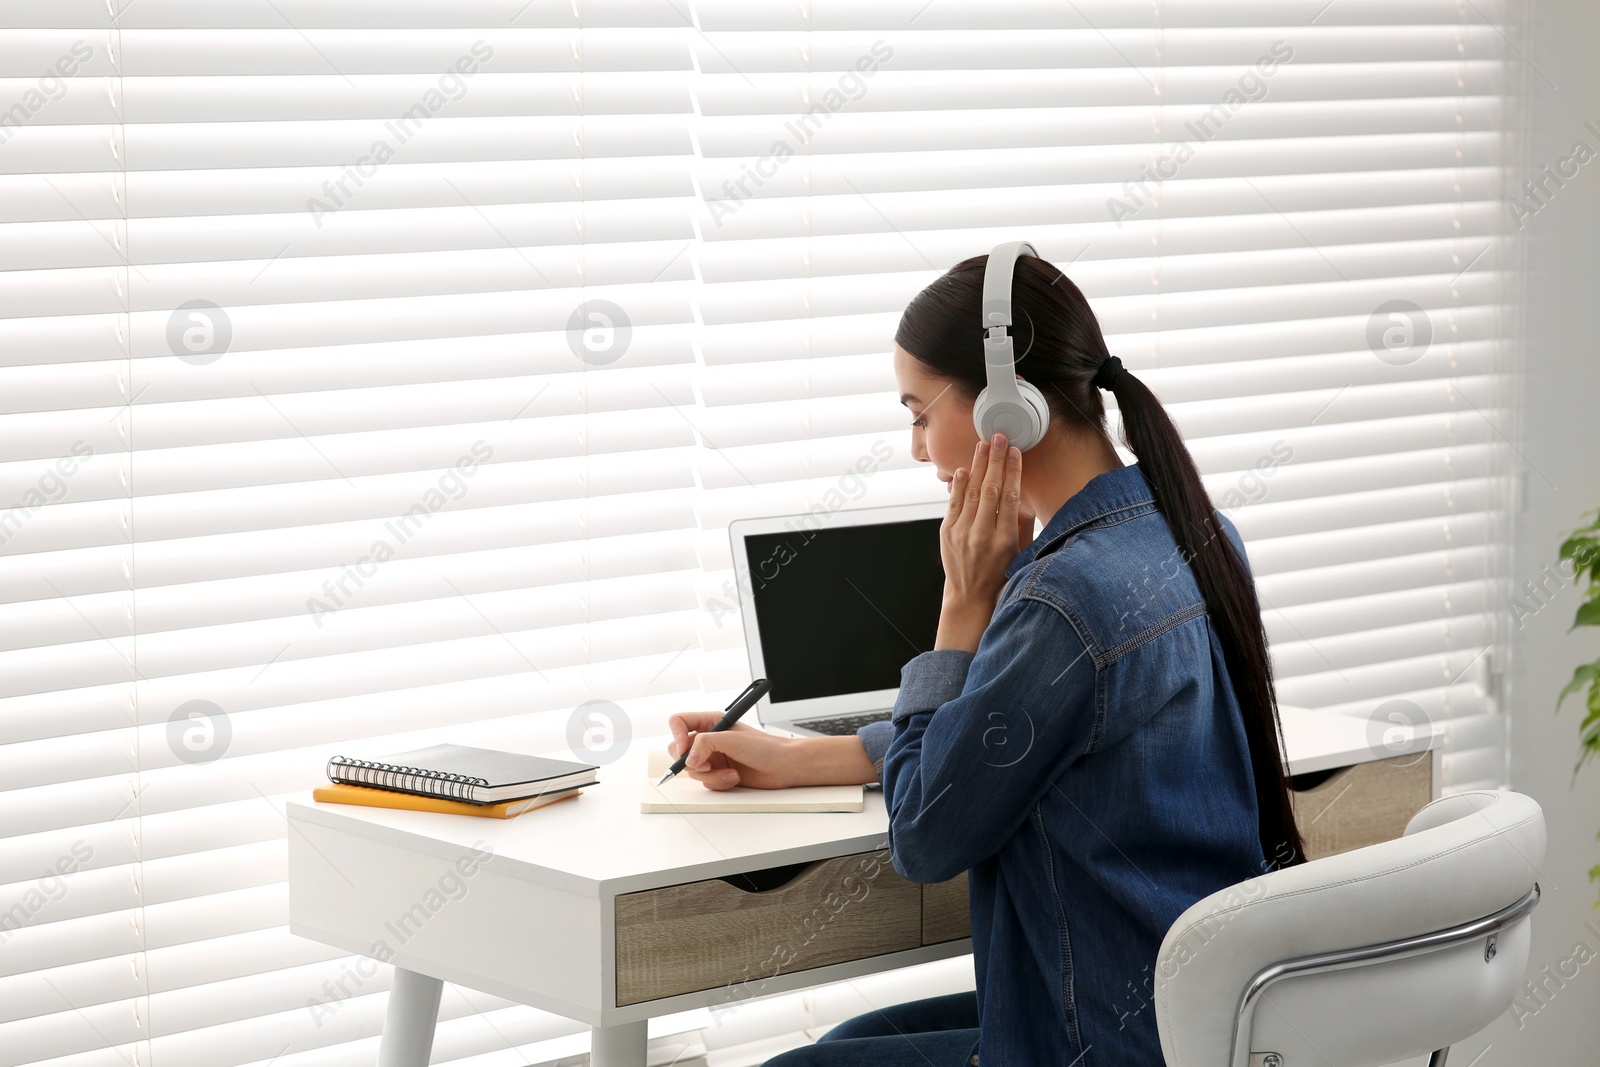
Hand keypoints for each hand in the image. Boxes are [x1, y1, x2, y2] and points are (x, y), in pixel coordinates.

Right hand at [665, 712, 798, 789]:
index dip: (676, 735)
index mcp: (711, 722)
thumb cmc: (765, 747)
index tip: (684, 748)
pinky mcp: (718, 774)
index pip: (679, 722)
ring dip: (711, 775)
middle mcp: (709, 739)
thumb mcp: (731, 739)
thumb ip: (704, 744)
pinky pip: (705, 782)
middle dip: (691, 761)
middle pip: (679, 750)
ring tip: (730, 773)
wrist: (783, 767)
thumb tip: (688, 758)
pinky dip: (718, 782)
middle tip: (705, 766)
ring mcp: (712, 758)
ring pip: (692, 770)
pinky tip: (734, 778)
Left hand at [938, 431, 1024, 649]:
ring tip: (984, 445)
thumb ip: (1022, 524)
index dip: (1014, 472)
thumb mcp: (1020, 552)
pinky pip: (954, 503)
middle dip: (996, 460)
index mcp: (1005, 540)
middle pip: (991, 489)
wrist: (970, 596)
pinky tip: (966, 468)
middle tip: (1000, 437)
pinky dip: (959, 484)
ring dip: (978, 466)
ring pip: (972, 492)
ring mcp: (962, 533)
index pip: (1010, 498)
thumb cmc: (1000, 573)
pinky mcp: (947, 533)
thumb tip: (1024, 496)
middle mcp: (982, 535)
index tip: (1016, 452)